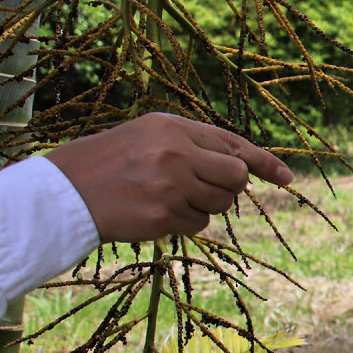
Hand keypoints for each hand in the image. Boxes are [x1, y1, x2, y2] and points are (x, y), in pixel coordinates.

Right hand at [48, 112, 294, 242]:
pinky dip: (185, 224)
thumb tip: (244, 169)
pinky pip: (198, 225)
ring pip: (219, 204)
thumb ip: (195, 145)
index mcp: (172, 127)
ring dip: (203, 206)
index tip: (287, 178)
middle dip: (227, 188)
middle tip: (199, 188)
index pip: (232, 144)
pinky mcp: (163, 217)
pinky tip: (156, 213)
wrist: (64, 193)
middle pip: (235, 178)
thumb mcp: (149, 136)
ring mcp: (170, 186)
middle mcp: (175, 153)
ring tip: (166, 197)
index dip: (264, 162)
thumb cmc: (109, 162)